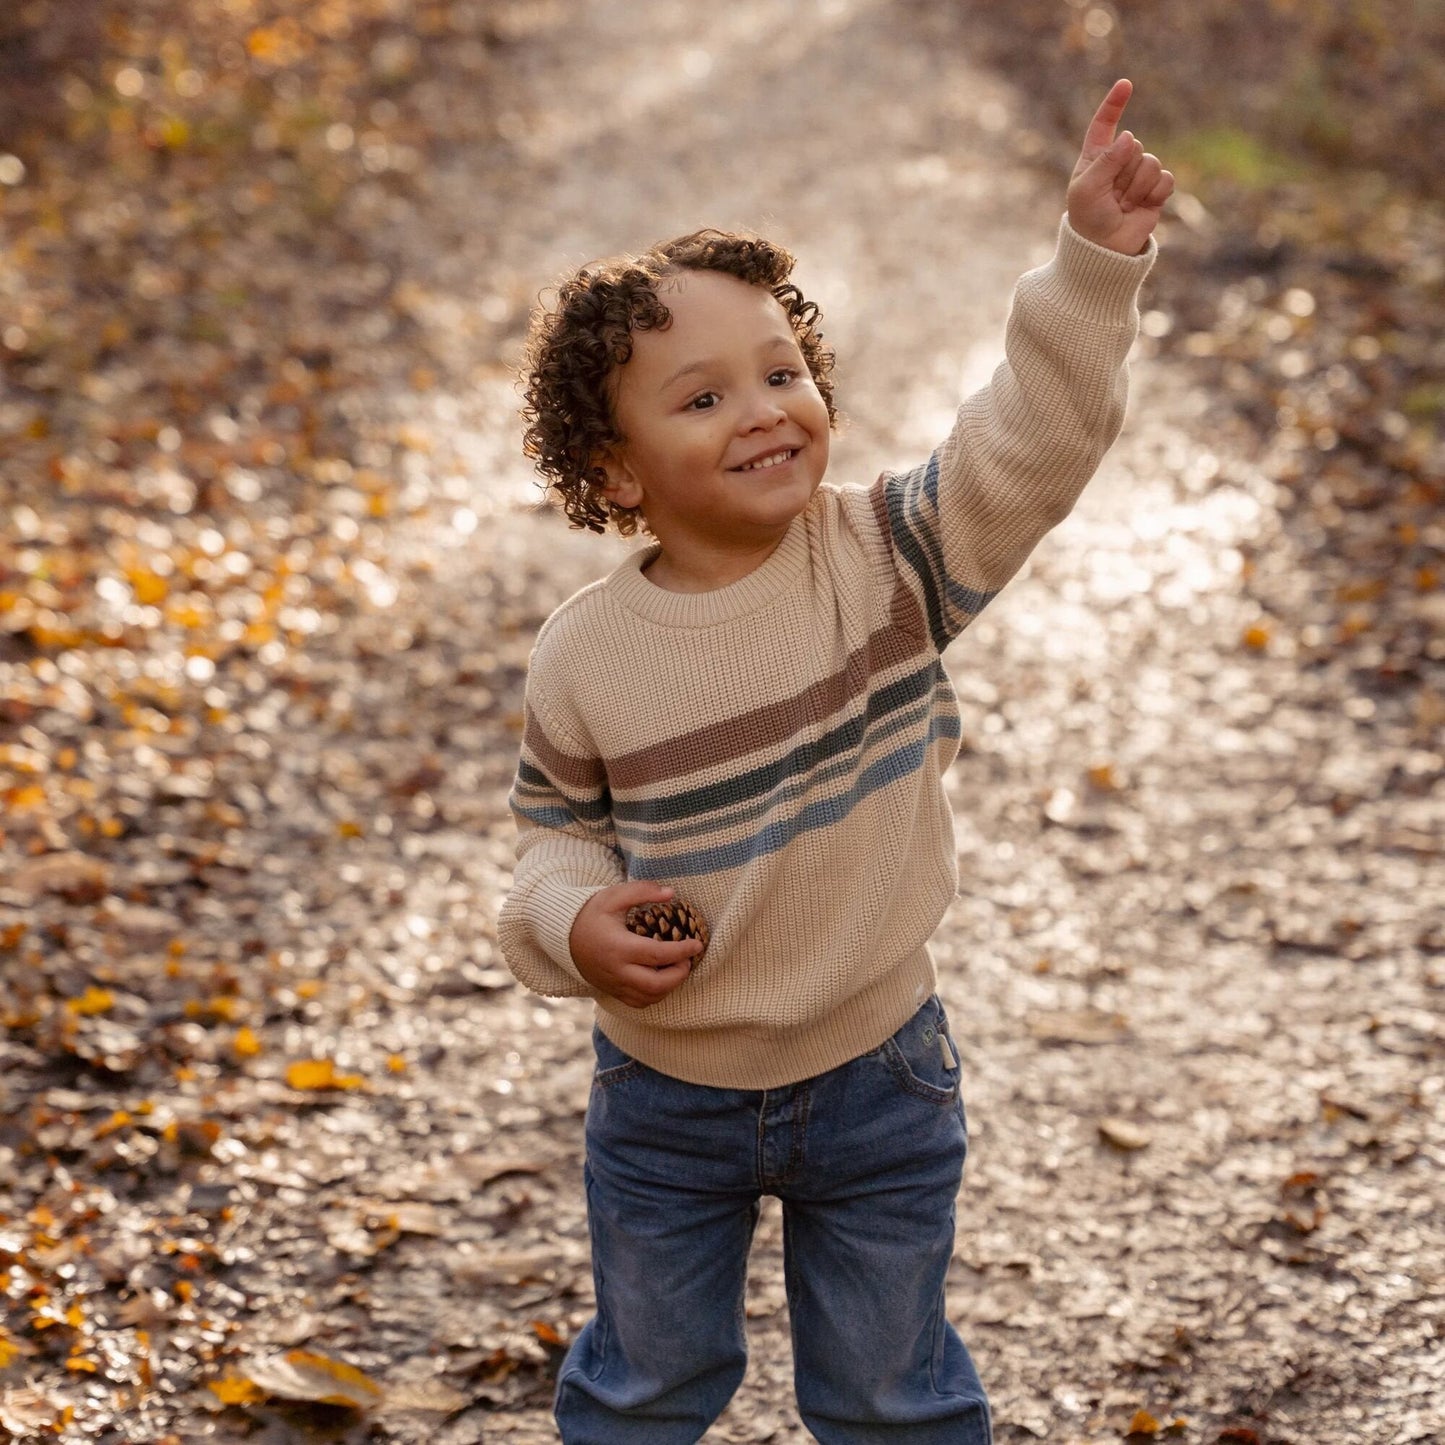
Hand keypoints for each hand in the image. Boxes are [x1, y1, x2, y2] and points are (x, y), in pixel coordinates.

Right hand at [569, 881, 701, 1008]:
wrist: (564, 936)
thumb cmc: (591, 913)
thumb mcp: (614, 896)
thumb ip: (642, 891)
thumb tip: (671, 893)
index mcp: (618, 947)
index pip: (658, 954)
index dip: (682, 951)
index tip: (697, 944)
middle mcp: (616, 970)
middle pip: (656, 984)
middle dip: (679, 974)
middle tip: (688, 959)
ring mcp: (614, 984)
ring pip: (649, 997)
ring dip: (669, 986)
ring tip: (677, 968)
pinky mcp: (612, 991)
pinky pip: (639, 1003)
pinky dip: (656, 995)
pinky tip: (662, 979)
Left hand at [1067, 78, 1174, 255]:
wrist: (1106, 249)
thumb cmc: (1088, 219)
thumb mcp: (1086, 189)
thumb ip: (1106, 162)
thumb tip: (1129, 137)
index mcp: (1096, 157)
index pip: (1104, 125)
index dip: (1114, 105)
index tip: (1125, 84)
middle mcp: (1118, 162)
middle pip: (1134, 146)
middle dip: (1124, 173)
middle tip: (1112, 197)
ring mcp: (1138, 175)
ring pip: (1150, 162)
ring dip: (1137, 187)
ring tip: (1125, 205)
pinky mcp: (1155, 189)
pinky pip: (1165, 179)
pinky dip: (1154, 194)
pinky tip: (1142, 207)